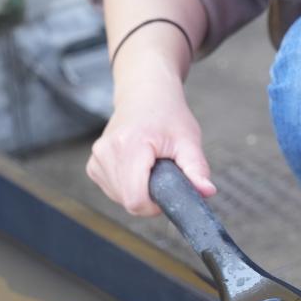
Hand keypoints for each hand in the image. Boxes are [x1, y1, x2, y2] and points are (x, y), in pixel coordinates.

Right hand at [86, 76, 214, 216]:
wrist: (144, 94)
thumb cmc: (167, 115)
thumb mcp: (188, 139)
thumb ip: (197, 168)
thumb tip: (207, 192)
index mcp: (129, 145)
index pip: (135, 198)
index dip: (154, 206)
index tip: (167, 192)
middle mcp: (107, 152)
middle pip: (128, 201)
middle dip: (149, 198)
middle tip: (162, 176)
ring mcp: (97, 159)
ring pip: (119, 199)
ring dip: (138, 193)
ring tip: (150, 168)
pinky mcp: (93, 165)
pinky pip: (112, 191)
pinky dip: (127, 187)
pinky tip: (137, 169)